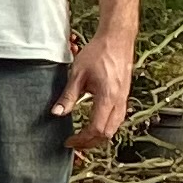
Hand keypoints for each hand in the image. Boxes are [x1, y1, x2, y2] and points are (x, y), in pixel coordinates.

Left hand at [55, 31, 136, 150]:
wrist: (117, 39)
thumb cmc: (98, 53)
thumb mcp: (77, 74)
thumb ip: (68, 96)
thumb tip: (56, 113)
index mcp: (107, 97)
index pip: (96, 129)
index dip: (82, 139)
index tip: (69, 141)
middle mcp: (119, 101)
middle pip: (107, 133)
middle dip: (90, 142)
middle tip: (74, 143)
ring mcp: (124, 99)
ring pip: (115, 128)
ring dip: (99, 136)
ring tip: (83, 137)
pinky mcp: (125, 95)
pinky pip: (118, 118)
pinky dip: (106, 126)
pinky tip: (94, 123)